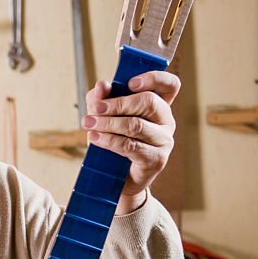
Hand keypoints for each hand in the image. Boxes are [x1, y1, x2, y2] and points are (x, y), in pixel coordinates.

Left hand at [81, 71, 179, 212]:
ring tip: (89, 124)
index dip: (154, 79)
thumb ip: (101, 99)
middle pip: (148, 102)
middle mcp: (166, 121)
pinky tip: (95, 138)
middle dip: (117, 103)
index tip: (130, 83)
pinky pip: (131, 146)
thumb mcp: (103, 117)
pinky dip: (109, 140)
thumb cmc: (113, 143)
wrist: (117, 180)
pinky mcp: (156, 159)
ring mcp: (164, 141)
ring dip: (108, 123)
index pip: (169, 85)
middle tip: (95, 109)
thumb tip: (102, 85)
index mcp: (158, 105)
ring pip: (136, 125)